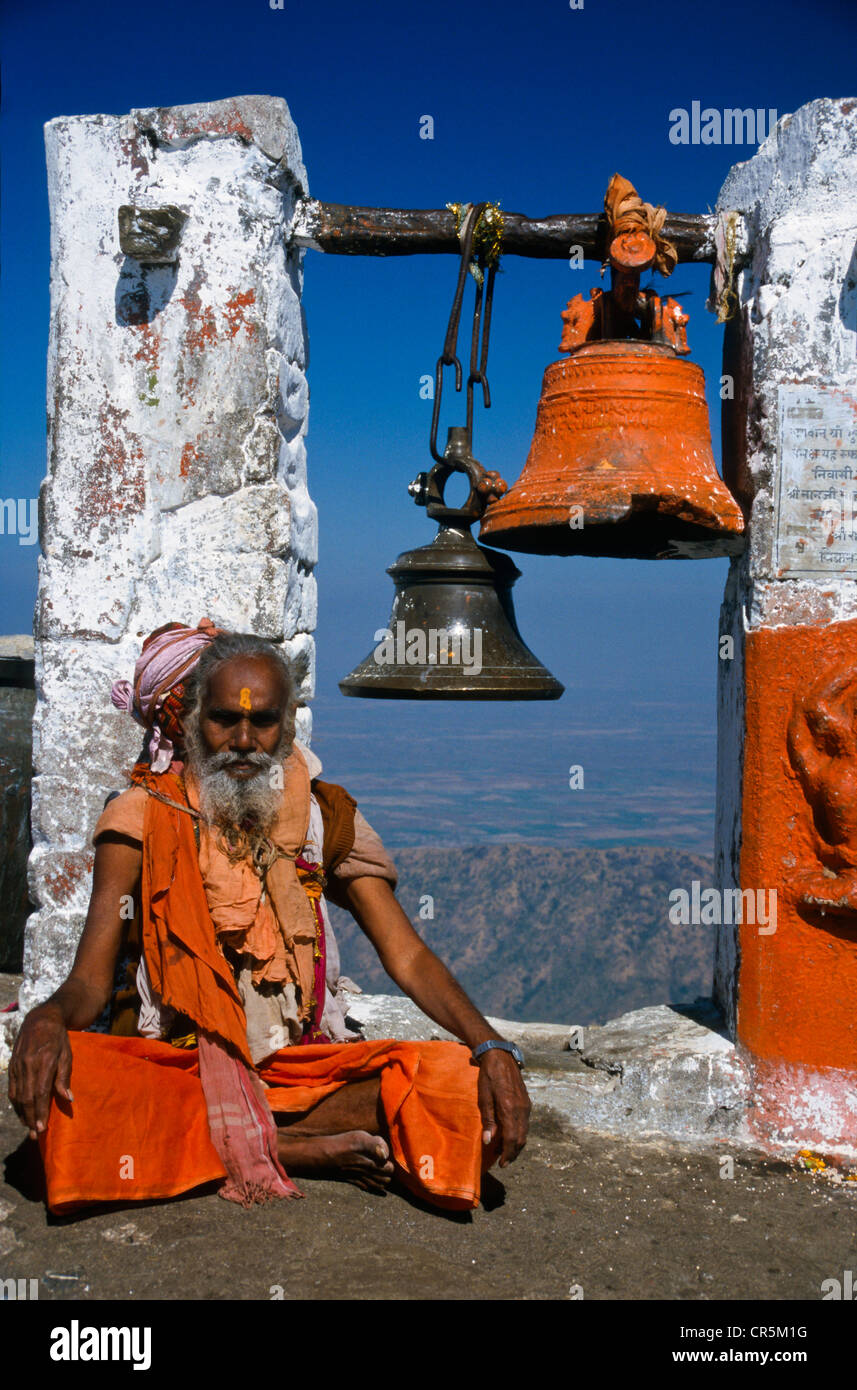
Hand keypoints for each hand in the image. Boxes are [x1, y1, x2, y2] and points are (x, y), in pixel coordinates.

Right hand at [8, 1006, 72, 1139]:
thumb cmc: (58, 1038)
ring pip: (17, 1095)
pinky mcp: (12, 1066)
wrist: (41, 1019)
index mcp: (43, 1062)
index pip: (40, 1093)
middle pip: (27, 1097)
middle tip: (35, 1135)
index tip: (42, 1128)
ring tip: (29, 1128)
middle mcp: (28, 1065)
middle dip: (31, 1118)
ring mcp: (17, 1065)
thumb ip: (65, 1077)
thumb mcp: (67, 1054)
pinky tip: (21, 1112)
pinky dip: (16, 1103)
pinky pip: (12, 1088)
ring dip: (22, 1113)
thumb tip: (68, 1099)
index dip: (40, 1112)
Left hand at [476, 1047, 530, 1167]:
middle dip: (513, 1153)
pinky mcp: (527, 1102)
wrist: (500, 1056)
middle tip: (504, 1162)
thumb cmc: (488, 1076)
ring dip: (516, 1144)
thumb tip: (489, 1141)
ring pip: (525, 1132)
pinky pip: (525, 1123)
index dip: (508, 1154)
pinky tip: (509, 1134)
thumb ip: (488, 1120)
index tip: (502, 1164)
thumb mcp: (483, 1097)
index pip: (512, 1138)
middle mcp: (522, 1109)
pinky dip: (518, 1133)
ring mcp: (526, 1105)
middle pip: (521, 1138)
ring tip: (504, 1150)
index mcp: (509, 1108)